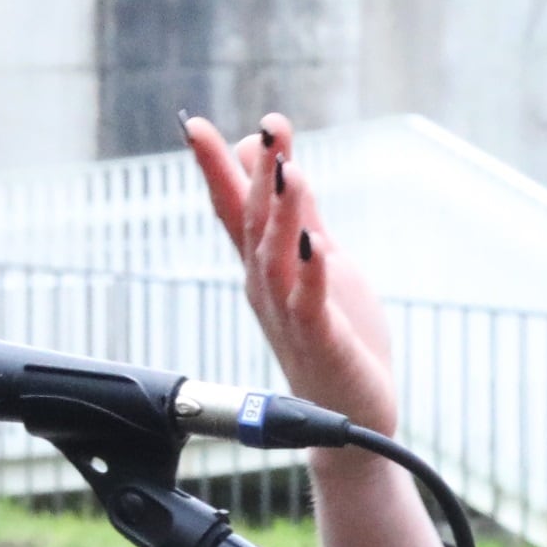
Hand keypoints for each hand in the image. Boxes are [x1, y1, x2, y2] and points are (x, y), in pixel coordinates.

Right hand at [181, 110, 399, 431]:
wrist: (351, 422)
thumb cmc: (338, 342)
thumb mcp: (324, 266)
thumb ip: (304, 219)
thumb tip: (284, 166)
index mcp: (264, 268)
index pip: (233, 209)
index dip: (216, 167)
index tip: (195, 124)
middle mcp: (266, 288)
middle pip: (252, 223)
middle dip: (256, 174)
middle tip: (265, 128)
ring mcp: (289, 315)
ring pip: (275, 257)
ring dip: (281, 213)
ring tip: (287, 169)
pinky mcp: (320, 340)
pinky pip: (310, 302)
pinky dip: (310, 271)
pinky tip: (315, 243)